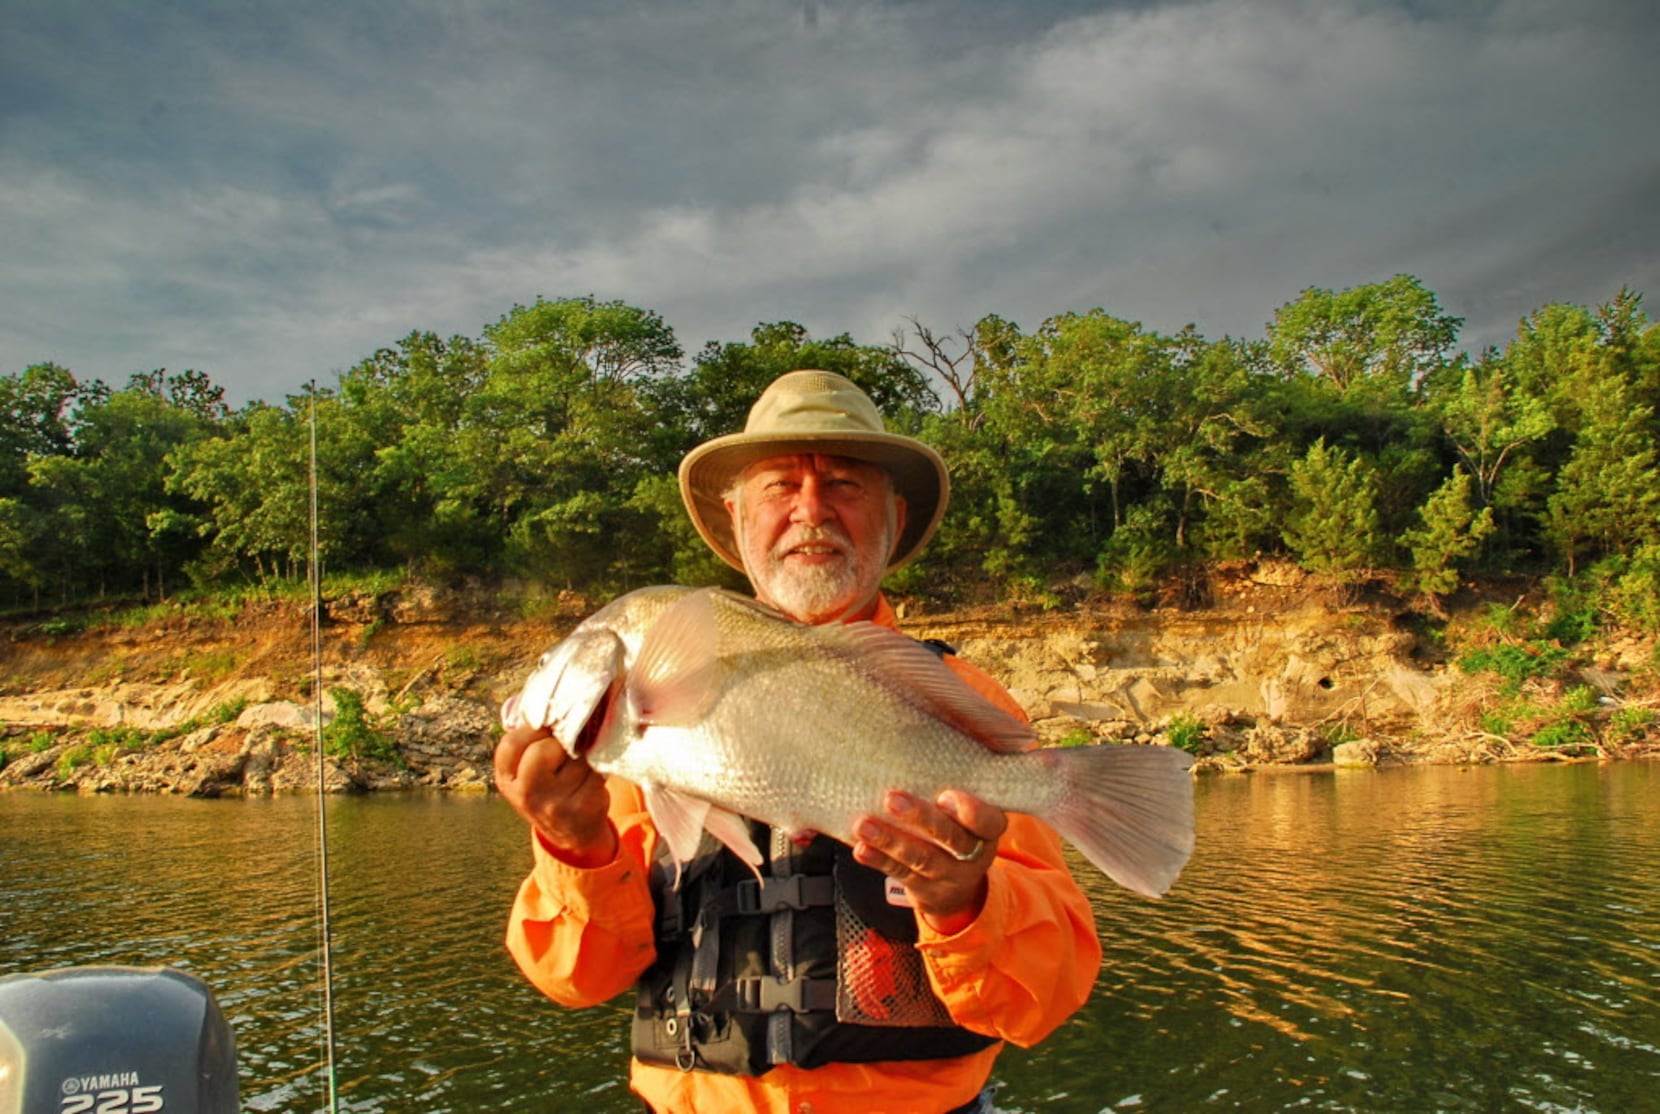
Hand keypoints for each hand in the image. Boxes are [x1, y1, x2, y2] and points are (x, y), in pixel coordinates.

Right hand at [493, 724, 616, 867]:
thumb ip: (529, 737)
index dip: (532, 729)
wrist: (571, 830)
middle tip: (566, 746)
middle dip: (560, 741)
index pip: (511, 743)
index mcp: (506, 777)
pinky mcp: (583, 807)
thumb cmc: (548, 784)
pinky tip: (592, 773)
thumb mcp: (525, 766)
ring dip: (583, 752)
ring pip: (576, 757)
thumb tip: (555, 694)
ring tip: (580, 761)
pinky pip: (596, 769)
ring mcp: (554, 804)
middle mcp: (525, 794)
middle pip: (543, 750)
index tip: (545, 730)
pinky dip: (598, 765)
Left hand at [851, 789, 1007, 935]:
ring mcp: (949, 875)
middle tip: (892, 799)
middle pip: (950, 838)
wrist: (958, 887)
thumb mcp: (969, 813)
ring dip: (889, 840)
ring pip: (920, 858)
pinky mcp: (924, 889)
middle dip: (920, 818)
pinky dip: (879, 860)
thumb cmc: (959, 829)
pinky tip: (861, 848)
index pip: (988, 822)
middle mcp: (973, 854)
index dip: (970, 812)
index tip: (945, 795)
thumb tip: (916, 749)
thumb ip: (955, 788)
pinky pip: (900, 873)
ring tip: (864, 825)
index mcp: (989, 829)